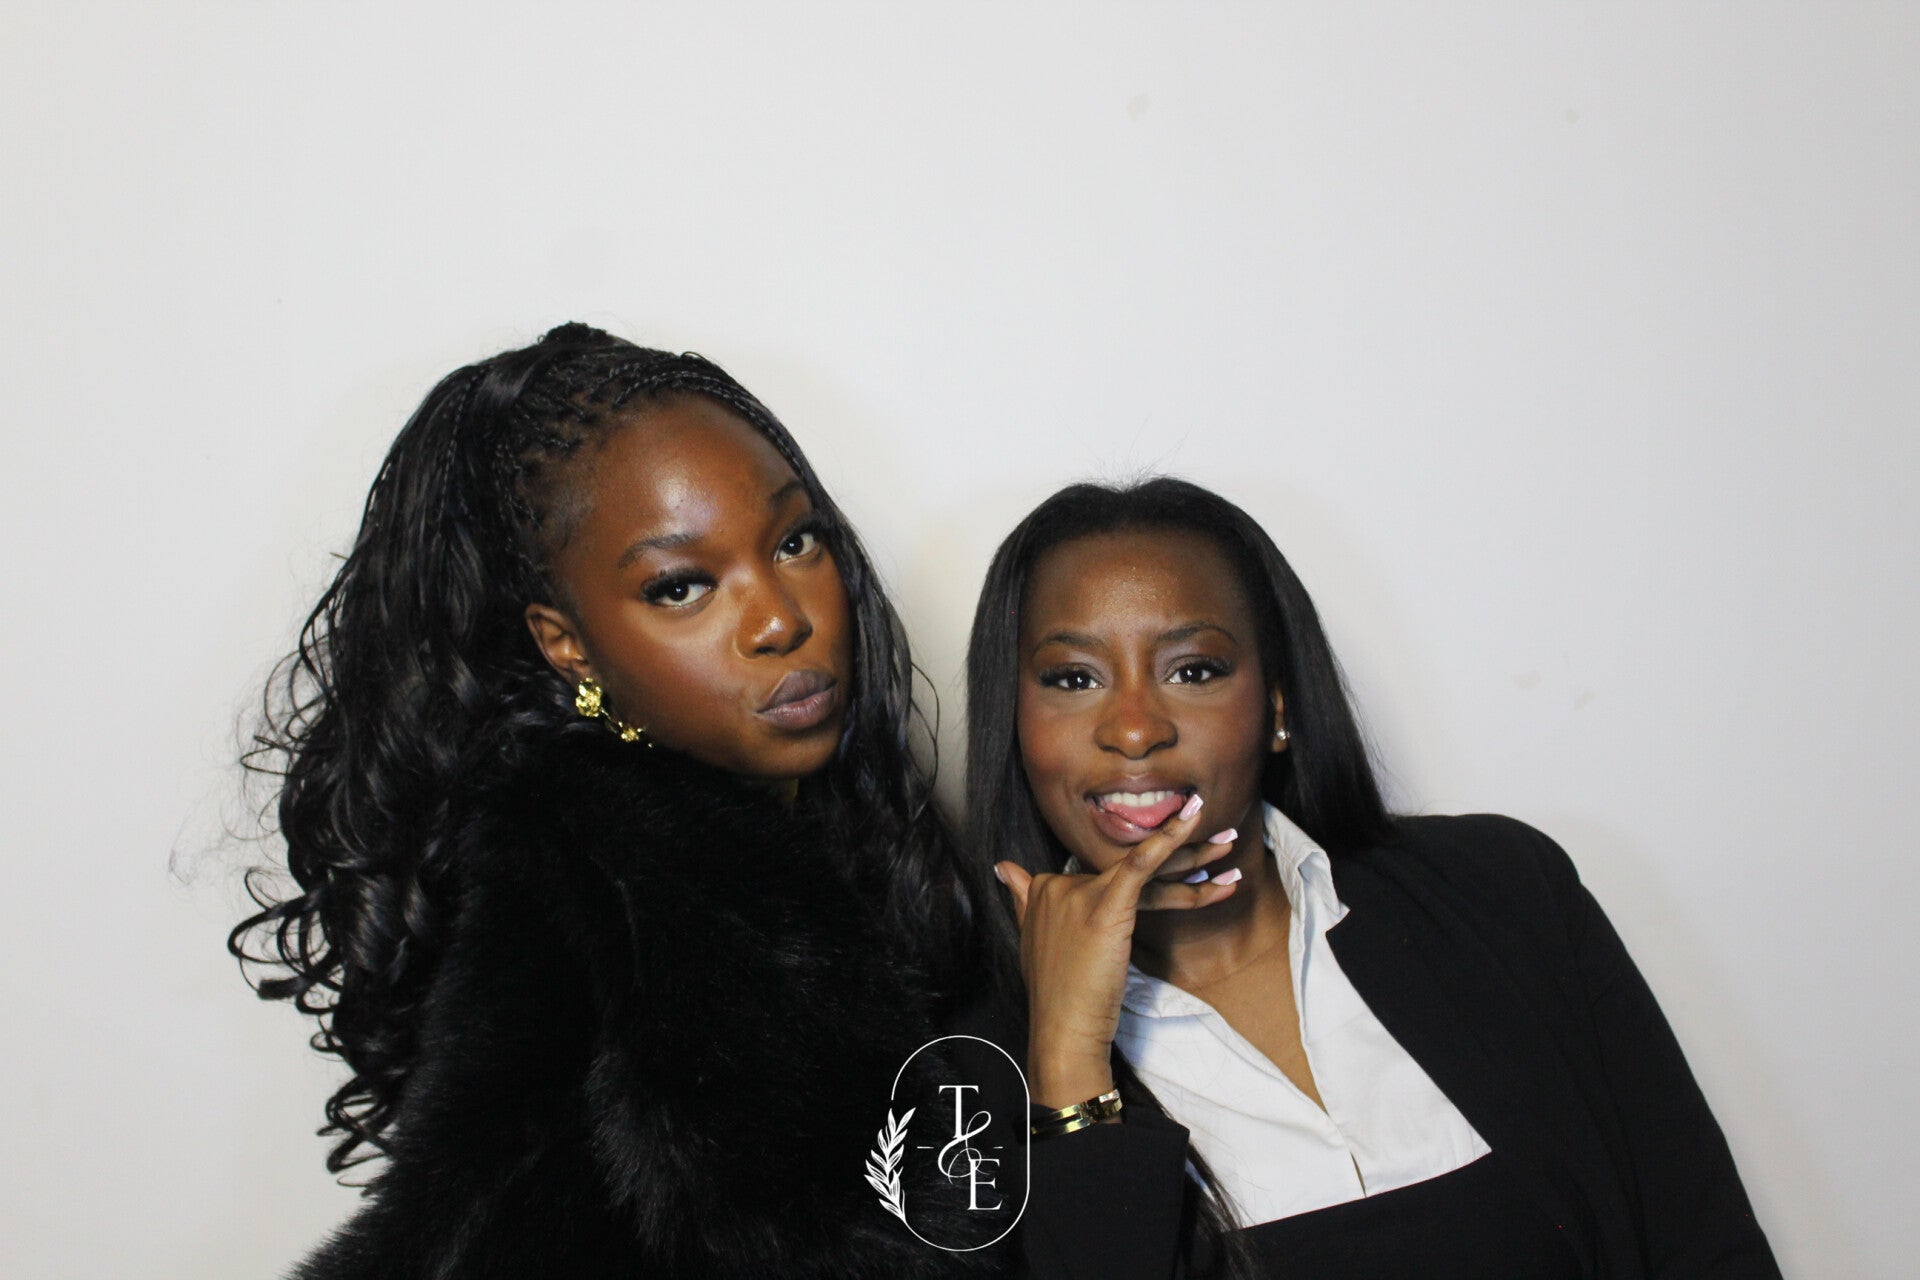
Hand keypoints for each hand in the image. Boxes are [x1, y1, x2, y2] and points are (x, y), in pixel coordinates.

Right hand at [995, 794, 1239, 1106]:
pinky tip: (1192, 821)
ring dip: (1194, 851)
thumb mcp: (1032, 940)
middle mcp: (1059, 885)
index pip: (1107, 873)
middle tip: (1220, 838)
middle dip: (1180, 851)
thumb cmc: (1058, 995)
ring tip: (1229, 841)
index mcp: (1045, 890)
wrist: (1062, 1029)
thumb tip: (1003, 867)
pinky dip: (1168, 838)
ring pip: (1145, 865)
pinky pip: (1140, 862)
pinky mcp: (1104, 904)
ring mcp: (1080, 893)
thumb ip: (1022, 900)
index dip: (1151, 872)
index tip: (1185, 868)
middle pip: (1129, 866)